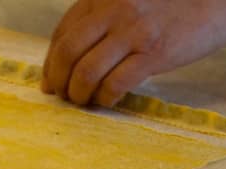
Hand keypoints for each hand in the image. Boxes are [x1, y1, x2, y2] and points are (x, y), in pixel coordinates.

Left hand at [41, 0, 225, 107]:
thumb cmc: (176, 2)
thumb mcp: (133, 0)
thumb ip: (105, 18)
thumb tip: (76, 55)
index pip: (63, 31)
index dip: (50, 60)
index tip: (49, 79)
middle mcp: (114, 10)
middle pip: (67, 52)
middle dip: (58, 80)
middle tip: (61, 95)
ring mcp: (134, 31)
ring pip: (87, 71)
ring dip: (78, 93)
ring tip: (83, 101)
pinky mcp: (154, 52)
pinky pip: (115, 83)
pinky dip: (105, 98)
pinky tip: (107, 101)